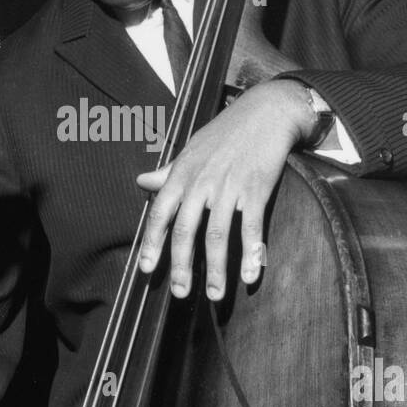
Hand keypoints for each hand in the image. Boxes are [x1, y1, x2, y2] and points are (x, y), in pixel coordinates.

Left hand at [136, 79, 316, 300]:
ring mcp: (229, 187)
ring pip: (217, 235)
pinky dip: (252, 253)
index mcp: (183, 174)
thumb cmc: (226, 132)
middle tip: (181, 293)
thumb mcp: (191, 149)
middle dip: (181, 265)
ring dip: (216, 268)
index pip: (160, 213)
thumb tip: (141, 181)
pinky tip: (251, 275)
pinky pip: (252, 227)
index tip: (147, 270)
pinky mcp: (256, 189)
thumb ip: (168, 171)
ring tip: (214, 294)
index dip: (153, 243)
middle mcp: (202, 182)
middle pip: (186, 230)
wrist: (265, 111)